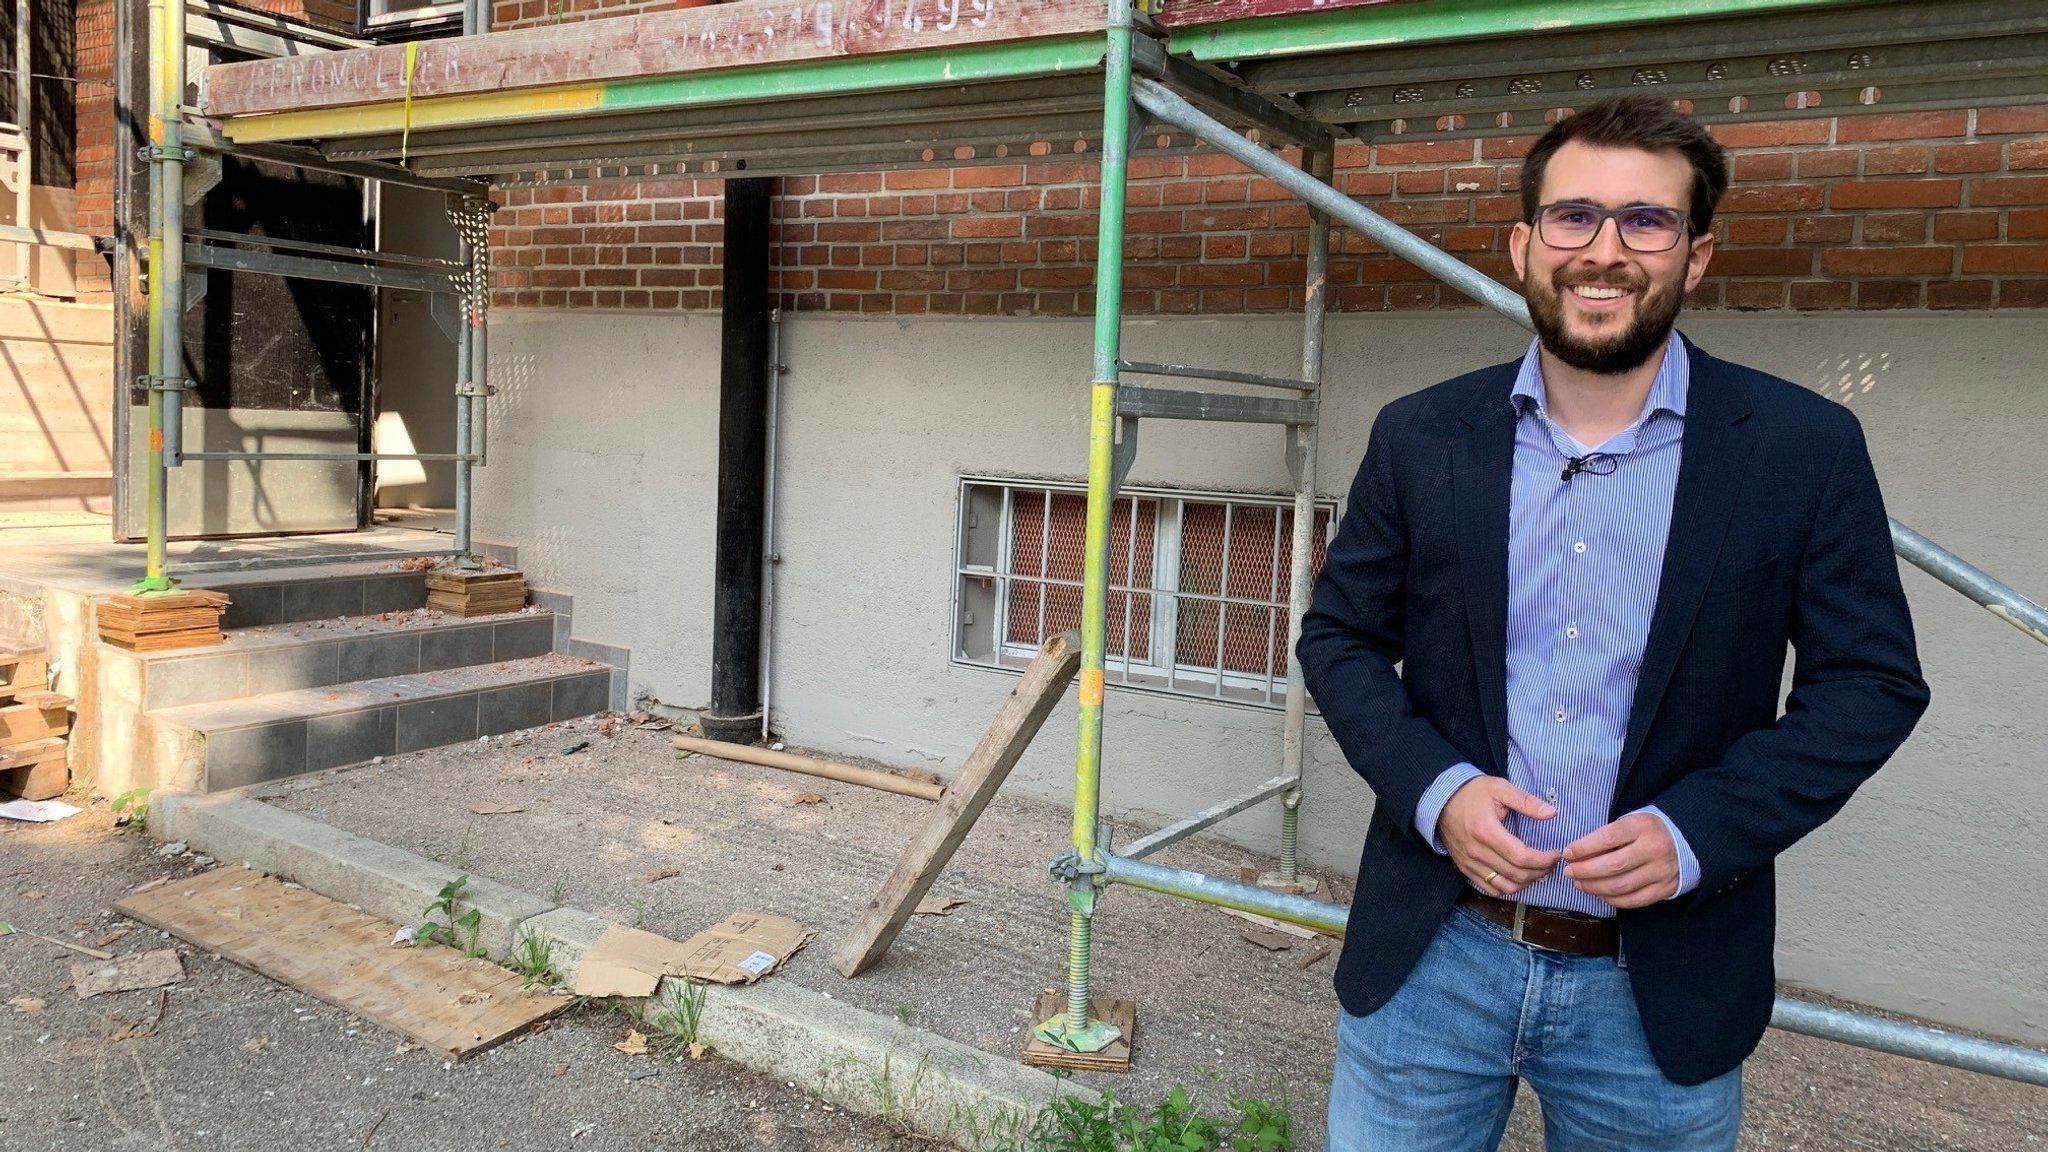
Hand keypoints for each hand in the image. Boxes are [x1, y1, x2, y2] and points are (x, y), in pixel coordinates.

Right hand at [1438, 777, 1559, 897]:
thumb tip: (1551, 813)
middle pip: (1516, 875)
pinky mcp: (1465, 868)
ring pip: (1505, 887)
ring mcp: (1469, 863)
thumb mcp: (1500, 788)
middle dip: (1540, 871)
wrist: (1441, 801)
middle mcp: (1477, 852)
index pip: (1521, 857)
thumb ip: (1526, 801)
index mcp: (1486, 831)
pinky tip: (1517, 878)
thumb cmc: (1471, 793)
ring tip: (1537, 871)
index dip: (1543, 860)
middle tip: (1550, 862)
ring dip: (1526, 883)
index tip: (1555, 854)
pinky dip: (1507, 888)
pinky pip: (1490, 889)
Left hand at [1562, 813, 1678, 908]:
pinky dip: (1613, 900)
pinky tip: (1599, 894)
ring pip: (1621, 886)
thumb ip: (1607, 836)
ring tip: (1580, 884)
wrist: (1684, 840)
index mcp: (1643, 826)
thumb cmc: (1647, 830)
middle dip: (1585, 871)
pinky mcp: (1665, 888)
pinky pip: (1634, 900)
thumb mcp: (1630, 822)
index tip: (1567, 853)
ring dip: (1594, 887)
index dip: (1583, 848)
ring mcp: (1661, 871)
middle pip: (1613, 865)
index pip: (1607, 838)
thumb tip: (1576, 854)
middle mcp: (1654, 849)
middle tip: (1569, 872)